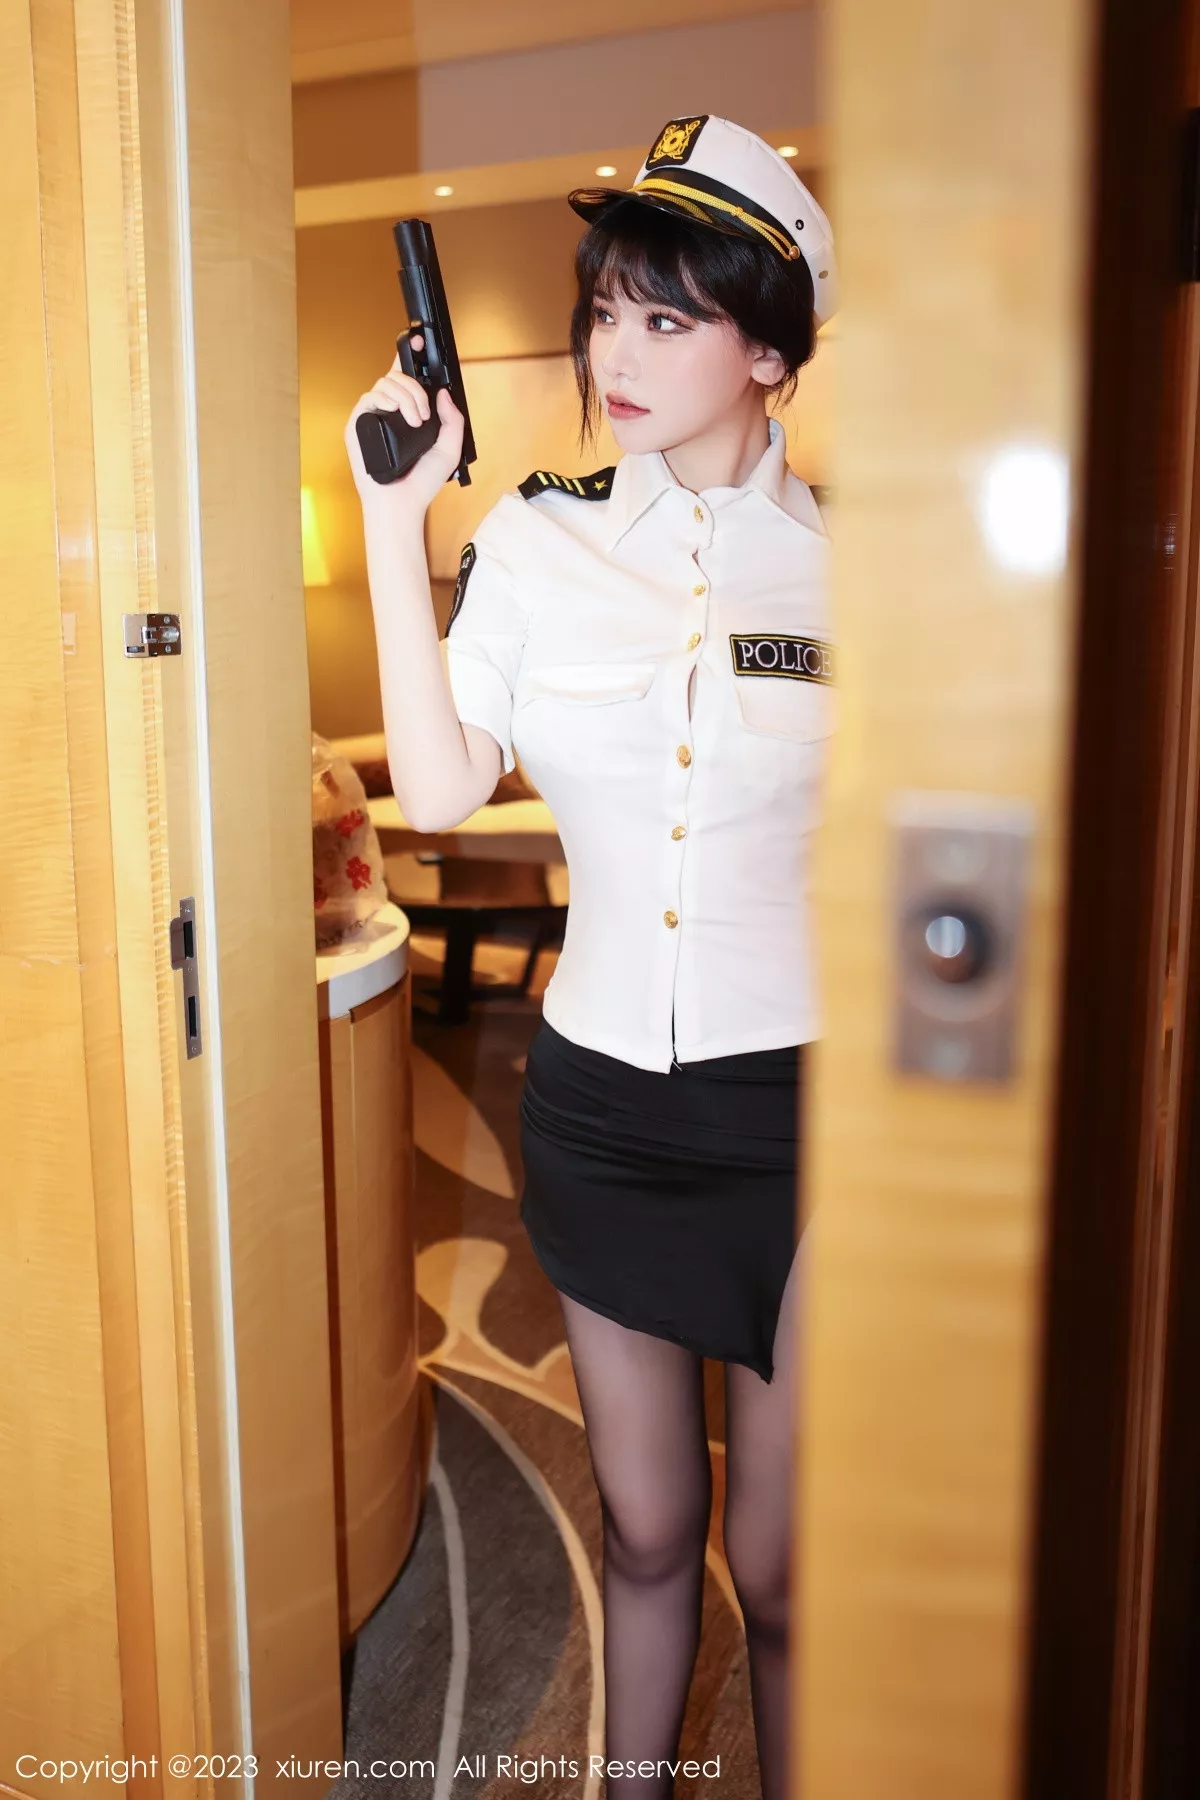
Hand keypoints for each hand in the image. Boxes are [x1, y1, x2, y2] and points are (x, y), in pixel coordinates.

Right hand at [344, 336, 465, 513]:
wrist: (402, 502)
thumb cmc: (421, 482)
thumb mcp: (449, 447)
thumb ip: (453, 419)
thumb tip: (443, 392)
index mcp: (407, 413)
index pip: (406, 378)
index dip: (410, 356)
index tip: (418, 340)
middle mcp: (389, 410)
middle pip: (397, 376)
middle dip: (415, 389)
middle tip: (424, 414)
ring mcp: (373, 415)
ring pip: (385, 383)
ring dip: (406, 397)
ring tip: (415, 422)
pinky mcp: (358, 423)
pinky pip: (370, 396)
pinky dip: (387, 401)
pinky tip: (398, 417)